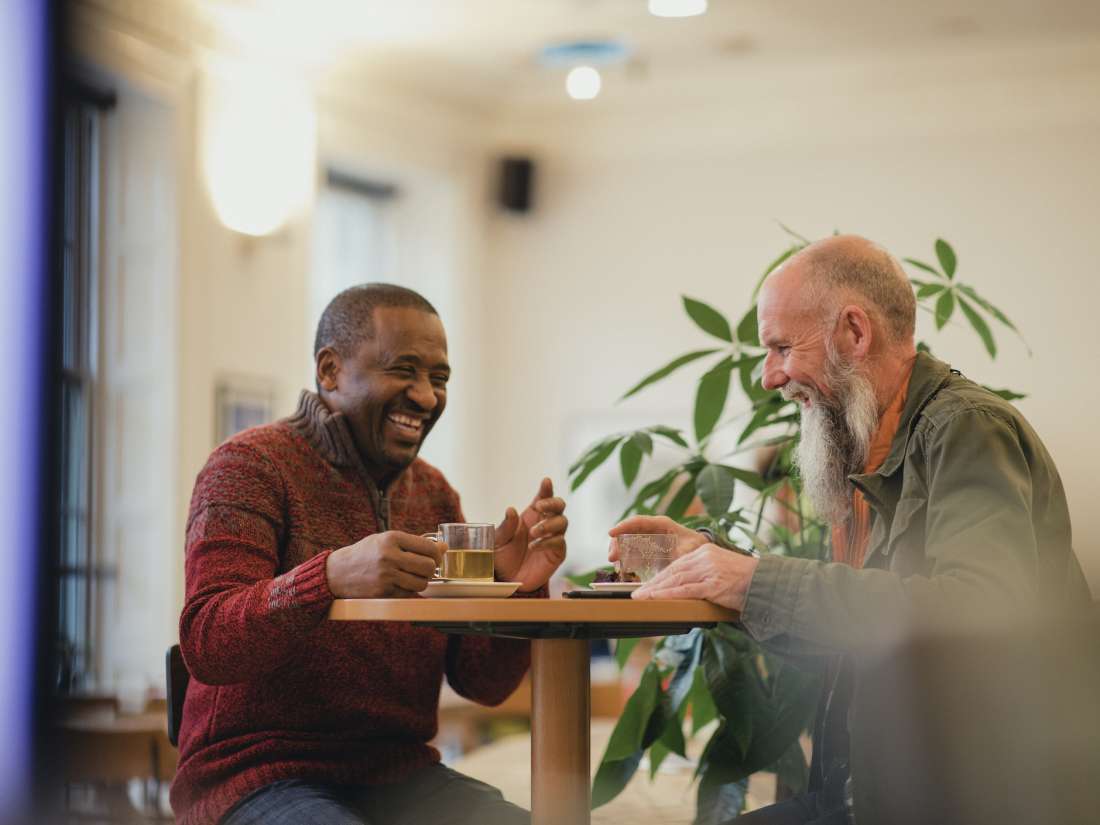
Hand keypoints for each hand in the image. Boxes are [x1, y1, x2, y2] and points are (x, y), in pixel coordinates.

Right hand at [325, 531, 443, 597]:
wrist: (338, 572)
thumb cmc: (366, 553)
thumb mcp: (386, 540)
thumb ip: (414, 543)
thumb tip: (444, 547)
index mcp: (392, 538)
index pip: (429, 548)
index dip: (438, 554)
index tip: (435, 557)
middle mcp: (390, 556)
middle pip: (428, 567)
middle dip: (431, 569)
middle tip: (426, 569)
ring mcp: (386, 575)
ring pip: (421, 583)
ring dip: (421, 581)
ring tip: (413, 576)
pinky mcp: (383, 592)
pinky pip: (409, 594)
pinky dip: (410, 591)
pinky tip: (401, 584)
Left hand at [494, 477, 567, 591]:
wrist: (508, 579)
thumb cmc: (503, 555)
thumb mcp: (498, 540)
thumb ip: (505, 527)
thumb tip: (511, 510)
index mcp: (532, 515)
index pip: (543, 497)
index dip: (546, 489)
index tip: (546, 481)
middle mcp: (545, 523)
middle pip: (560, 505)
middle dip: (553, 502)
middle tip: (540, 506)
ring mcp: (553, 537)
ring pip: (563, 522)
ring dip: (548, 524)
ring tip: (533, 533)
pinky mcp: (557, 553)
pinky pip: (559, 542)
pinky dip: (548, 542)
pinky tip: (534, 546)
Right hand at [607, 515, 706, 562]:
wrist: (699, 551)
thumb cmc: (695, 545)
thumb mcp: (691, 547)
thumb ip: (684, 552)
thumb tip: (677, 559)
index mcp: (661, 524)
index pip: (638, 521)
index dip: (623, 526)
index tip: (611, 533)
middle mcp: (651, 529)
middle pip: (628, 532)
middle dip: (617, 543)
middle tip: (612, 557)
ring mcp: (647, 539)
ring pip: (627, 542)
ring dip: (619, 553)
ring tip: (616, 566)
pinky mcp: (646, 550)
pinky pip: (632, 553)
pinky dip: (625, 560)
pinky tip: (623, 569)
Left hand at [632, 544, 757, 610]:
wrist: (766, 583)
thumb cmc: (744, 583)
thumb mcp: (720, 572)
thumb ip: (702, 576)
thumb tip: (682, 590)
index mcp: (705, 552)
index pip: (677, 565)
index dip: (660, 577)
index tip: (647, 586)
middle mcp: (705, 558)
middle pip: (673, 571)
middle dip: (653, 584)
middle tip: (637, 593)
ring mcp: (710, 570)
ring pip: (676, 580)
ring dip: (656, 590)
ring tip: (641, 598)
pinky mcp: (714, 584)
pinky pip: (687, 590)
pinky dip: (669, 595)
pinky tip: (657, 598)